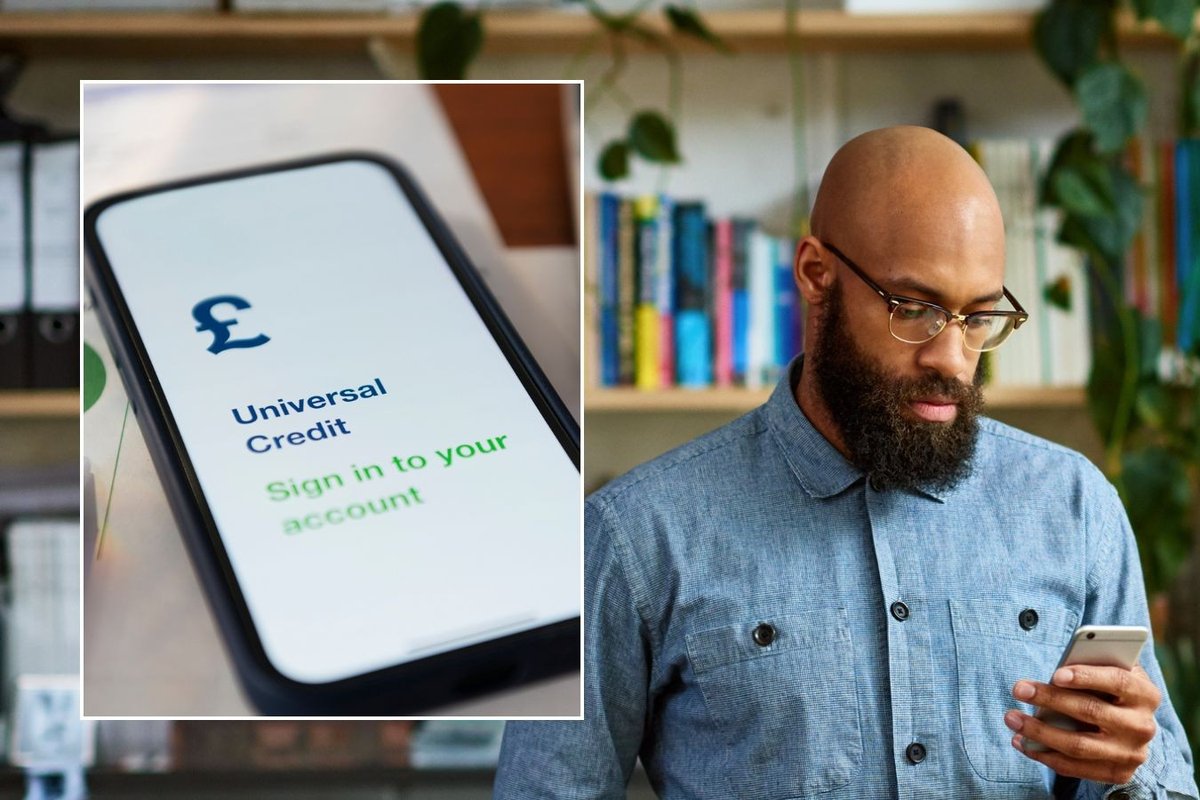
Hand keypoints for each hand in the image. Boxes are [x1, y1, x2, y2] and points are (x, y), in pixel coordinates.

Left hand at [1005, 665, 1160, 784]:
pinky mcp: (1117, 773)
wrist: (1133, 728)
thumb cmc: (1111, 689)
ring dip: (1039, 732)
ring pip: (1079, 745)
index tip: (1056, 674)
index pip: (1117, 682)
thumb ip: (1094, 665)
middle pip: (1091, 712)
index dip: (1087, 677)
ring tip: (1011, 717)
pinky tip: (1021, 741)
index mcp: (1145, 694)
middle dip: (1050, 699)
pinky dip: (1044, 755)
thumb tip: (1060, 668)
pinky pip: (1074, 768)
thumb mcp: (1111, 671)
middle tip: (1019, 689)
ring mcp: (1130, 753)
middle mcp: (1142, 726)